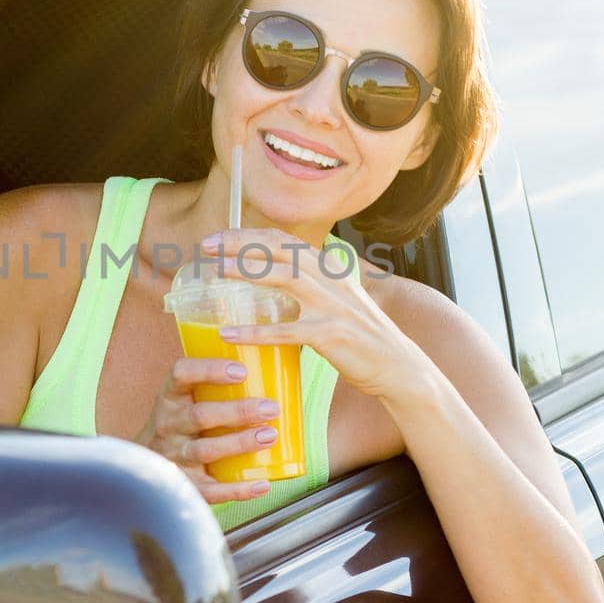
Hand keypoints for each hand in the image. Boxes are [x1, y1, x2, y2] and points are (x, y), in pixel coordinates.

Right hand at [138, 357, 281, 503]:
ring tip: (269, 436)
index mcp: (170, 397)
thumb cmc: (179, 424)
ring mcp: (175, 456)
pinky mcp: (185, 484)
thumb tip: (272, 367)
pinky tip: (262, 484)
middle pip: (200, 416)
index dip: (209, 370)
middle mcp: (168, 425)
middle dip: (237, 412)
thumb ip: (213, 385)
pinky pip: (211, 490)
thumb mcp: (183, 400)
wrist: (145, 464)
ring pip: (205, 450)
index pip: (181, 374)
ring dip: (239, 444)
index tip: (241, 371)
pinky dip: (238, 490)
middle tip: (270, 408)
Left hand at [200, 229, 432, 401]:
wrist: (398, 367)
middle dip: (240, 243)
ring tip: (215, 273)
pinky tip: (230, 333)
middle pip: (279, 250)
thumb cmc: (362, 336)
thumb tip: (273, 278)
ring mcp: (333, 305)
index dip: (248, 235)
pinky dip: (256, 331)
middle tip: (205, 246)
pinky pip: (286, 331)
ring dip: (247, 272)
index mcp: (329, 268)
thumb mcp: (338, 300)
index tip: (218, 238)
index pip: (283, 240)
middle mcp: (331, 279)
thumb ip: (311, 285)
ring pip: (284, 277)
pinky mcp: (331, 334)